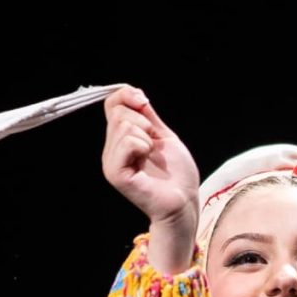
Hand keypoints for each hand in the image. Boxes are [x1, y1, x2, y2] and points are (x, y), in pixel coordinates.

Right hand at [102, 87, 198, 270]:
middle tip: (154, 145)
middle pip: (118, 112)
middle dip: (144, 122)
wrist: (184, 203)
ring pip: (124, 125)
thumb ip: (147, 116)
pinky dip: (143, 145)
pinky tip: (148, 159)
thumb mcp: (163, 135)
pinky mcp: (116, 174)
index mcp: (120, 140)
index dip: (127, 95)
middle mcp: (111, 150)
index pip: (111, 103)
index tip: (145, 103)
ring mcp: (111, 162)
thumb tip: (134, 93)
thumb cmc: (177, 175)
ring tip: (152, 155)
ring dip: (147, 136)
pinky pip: (126, 142)